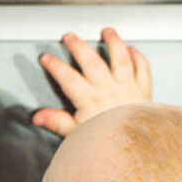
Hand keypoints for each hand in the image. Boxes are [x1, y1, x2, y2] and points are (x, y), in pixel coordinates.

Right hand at [32, 27, 152, 137]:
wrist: (136, 150)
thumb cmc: (107, 143)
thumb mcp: (77, 135)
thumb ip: (57, 122)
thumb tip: (38, 117)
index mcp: (90, 100)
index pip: (68, 78)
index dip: (55, 66)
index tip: (46, 58)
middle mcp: (109, 90)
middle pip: (92, 61)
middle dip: (78, 46)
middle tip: (69, 37)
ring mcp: (128, 87)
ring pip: (120, 58)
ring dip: (113, 42)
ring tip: (107, 32)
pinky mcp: (144, 90)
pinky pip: (142, 69)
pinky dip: (138, 57)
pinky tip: (133, 50)